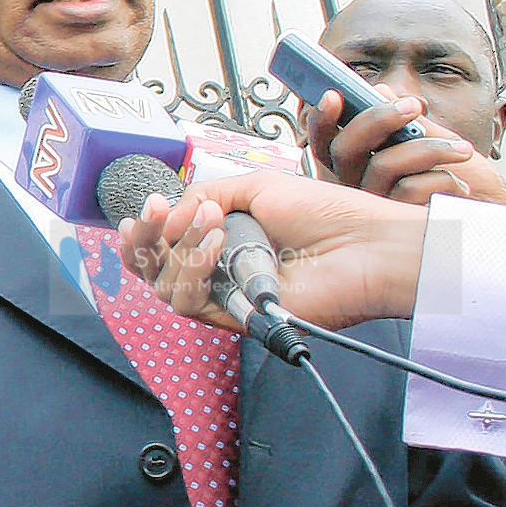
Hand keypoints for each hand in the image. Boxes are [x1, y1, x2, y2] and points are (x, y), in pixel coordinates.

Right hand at [118, 171, 427, 331]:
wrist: (364, 244)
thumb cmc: (324, 213)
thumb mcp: (256, 187)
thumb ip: (204, 194)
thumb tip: (168, 214)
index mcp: (219, 239)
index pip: (162, 243)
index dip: (145, 229)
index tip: (149, 206)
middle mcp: (217, 270)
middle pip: (150, 268)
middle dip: (141, 240)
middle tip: (152, 215)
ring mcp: (224, 296)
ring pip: (164, 285)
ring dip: (179, 248)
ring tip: (212, 221)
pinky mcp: (235, 319)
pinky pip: (189, 302)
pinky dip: (194, 269)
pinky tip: (217, 244)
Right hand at [306, 89, 505, 206]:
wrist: (490, 219)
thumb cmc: (463, 183)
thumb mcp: (436, 141)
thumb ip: (406, 121)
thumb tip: (379, 90)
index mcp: (359, 166)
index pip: (326, 142)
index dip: (321, 120)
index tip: (334, 95)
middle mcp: (357, 188)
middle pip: (344, 150)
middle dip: (377, 119)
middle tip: (412, 105)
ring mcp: (374, 207)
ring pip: (382, 165)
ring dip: (427, 148)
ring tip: (462, 149)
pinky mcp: (397, 224)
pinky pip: (410, 188)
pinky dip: (443, 179)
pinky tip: (461, 188)